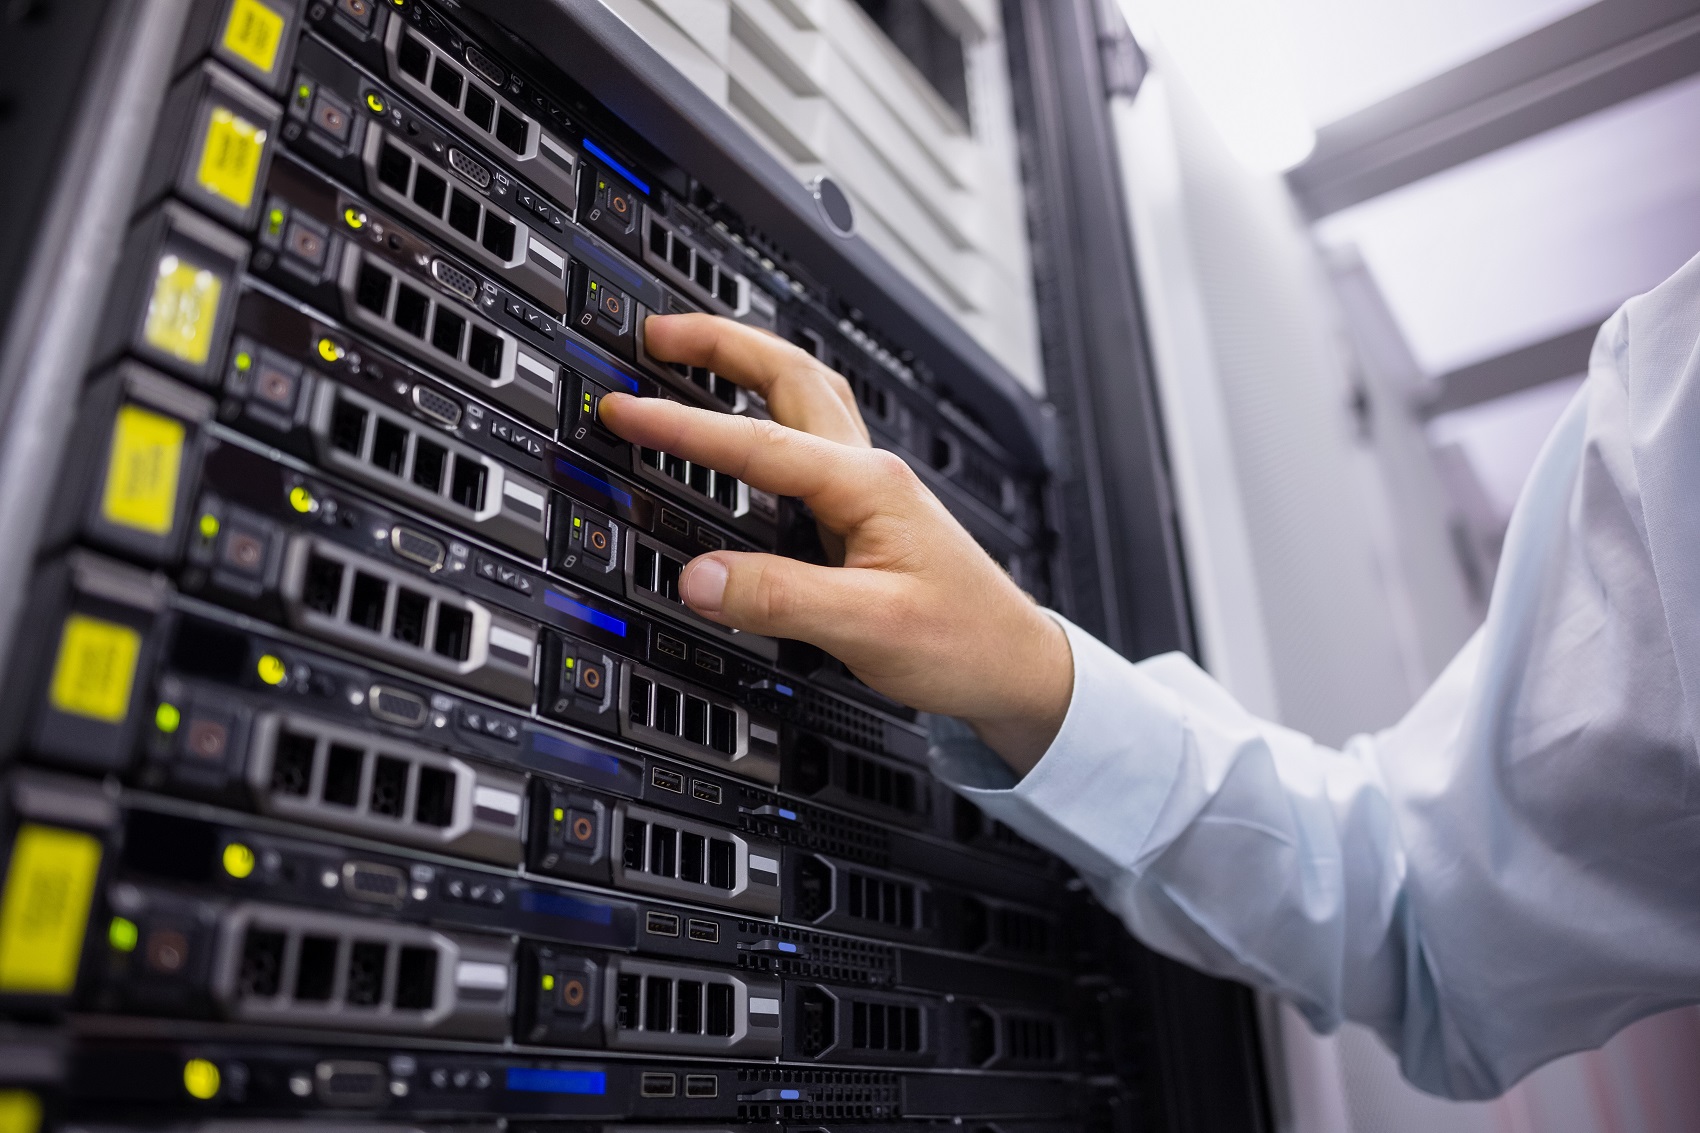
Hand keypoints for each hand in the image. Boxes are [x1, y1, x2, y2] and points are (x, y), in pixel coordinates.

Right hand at [598, 314, 1072, 772]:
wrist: (1016, 665)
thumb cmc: (964, 643)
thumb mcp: (868, 628)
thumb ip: (780, 599)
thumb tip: (700, 578)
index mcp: (867, 486)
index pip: (757, 441)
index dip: (684, 424)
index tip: (626, 410)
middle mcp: (869, 471)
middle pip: (789, 373)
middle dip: (718, 342)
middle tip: (655, 333)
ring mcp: (869, 486)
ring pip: (803, 393)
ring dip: (744, 362)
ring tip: (688, 353)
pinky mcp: (866, 510)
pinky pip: (806, 436)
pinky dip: (763, 409)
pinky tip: (744, 424)